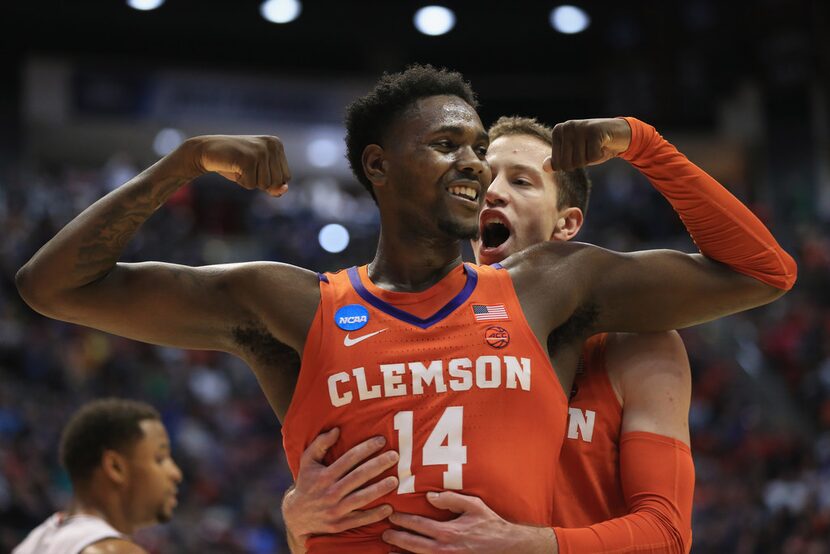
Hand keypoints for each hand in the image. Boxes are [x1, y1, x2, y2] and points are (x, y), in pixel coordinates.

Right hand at [187, 134, 291, 195]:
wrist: (206, 150)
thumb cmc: (235, 163)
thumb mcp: (258, 174)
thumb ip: (274, 184)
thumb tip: (284, 190)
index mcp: (276, 144)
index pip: (286, 177)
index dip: (269, 180)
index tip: (254, 166)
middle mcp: (272, 145)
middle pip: (278, 182)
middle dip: (260, 182)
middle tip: (245, 167)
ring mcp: (260, 151)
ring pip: (265, 184)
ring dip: (250, 181)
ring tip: (239, 167)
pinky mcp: (248, 159)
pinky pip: (251, 185)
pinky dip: (241, 181)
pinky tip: (233, 167)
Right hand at [282, 428, 398, 541]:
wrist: (296, 516)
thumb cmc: (306, 483)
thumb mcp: (307, 461)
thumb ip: (320, 444)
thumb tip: (337, 430)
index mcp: (324, 475)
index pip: (349, 459)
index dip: (366, 448)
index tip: (382, 440)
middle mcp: (330, 492)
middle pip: (358, 476)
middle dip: (378, 465)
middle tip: (395, 456)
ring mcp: (335, 509)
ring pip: (361, 498)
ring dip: (379, 489)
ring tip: (395, 480)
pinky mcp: (339, 524)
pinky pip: (360, 519)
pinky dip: (374, 515)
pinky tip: (389, 507)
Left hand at [382, 491, 557, 553]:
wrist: (507, 548)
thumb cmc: (490, 524)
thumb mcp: (473, 505)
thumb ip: (451, 499)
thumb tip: (429, 496)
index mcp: (448, 532)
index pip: (418, 525)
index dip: (402, 520)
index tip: (391, 514)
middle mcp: (444, 549)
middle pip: (413, 544)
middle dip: (397, 538)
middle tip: (384, 532)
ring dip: (402, 553)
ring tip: (389, 548)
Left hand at [544, 118, 631, 170]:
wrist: (619, 133)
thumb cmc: (593, 146)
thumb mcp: (573, 154)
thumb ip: (558, 161)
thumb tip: (544, 168)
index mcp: (558, 131)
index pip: (558, 164)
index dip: (572, 164)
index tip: (581, 151)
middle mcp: (567, 127)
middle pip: (567, 164)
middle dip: (581, 163)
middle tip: (589, 150)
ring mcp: (580, 127)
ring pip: (580, 161)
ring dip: (591, 158)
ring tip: (596, 146)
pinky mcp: (594, 131)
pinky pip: (593, 157)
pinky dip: (600, 155)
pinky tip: (603, 144)